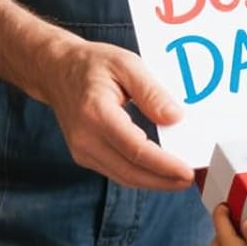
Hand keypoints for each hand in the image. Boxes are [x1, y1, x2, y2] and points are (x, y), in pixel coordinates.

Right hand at [32, 34, 192, 190]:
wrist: (56, 70)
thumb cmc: (92, 63)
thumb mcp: (127, 64)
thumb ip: (152, 92)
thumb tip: (175, 117)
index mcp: (96, 114)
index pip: (135, 150)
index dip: (164, 165)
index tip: (187, 172)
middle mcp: (86, 138)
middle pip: (130, 171)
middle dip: (164, 180)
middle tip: (190, 179)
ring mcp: (82, 150)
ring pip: (124, 177)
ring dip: (154, 182)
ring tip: (180, 178)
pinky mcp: (84, 155)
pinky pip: (116, 172)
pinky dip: (140, 174)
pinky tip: (159, 170)